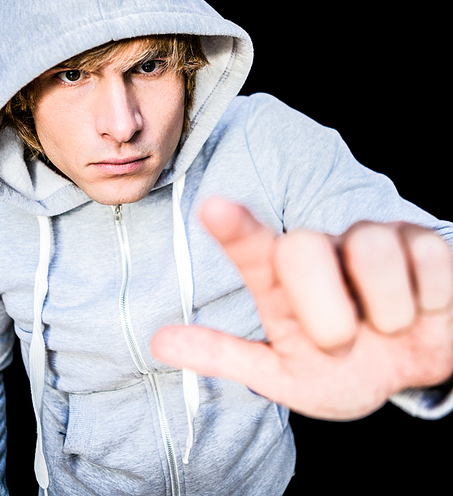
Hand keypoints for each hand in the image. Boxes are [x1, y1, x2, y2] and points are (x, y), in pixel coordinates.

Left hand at [152, 197, 452, 419]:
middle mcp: (324, 250)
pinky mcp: (423, 242)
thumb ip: (227, 355)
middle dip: (325, 311)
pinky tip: (423, 310)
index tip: (213, 209)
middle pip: (304, 245)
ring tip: (389, 329)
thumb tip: (158, 343)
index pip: (254, 250)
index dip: (236, 231)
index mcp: (283, 281)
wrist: (416, 370)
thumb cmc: (346, 368)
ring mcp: (373, 240)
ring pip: (371, 248)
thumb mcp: (285, 374)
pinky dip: (429, 304)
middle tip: (341, 344)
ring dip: (386, 313)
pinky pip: (427, 262)